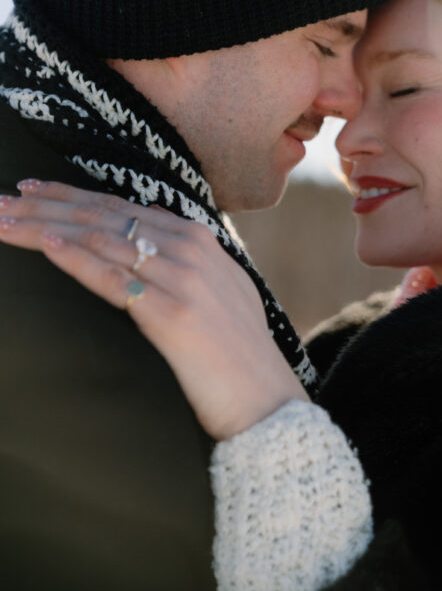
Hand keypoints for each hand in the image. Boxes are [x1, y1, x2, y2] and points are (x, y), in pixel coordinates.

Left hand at [0, 180, 308, 438]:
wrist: (267, 400)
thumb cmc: (238, 352)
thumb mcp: (218, 291)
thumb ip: (186, 261)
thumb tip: (148, 241)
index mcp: (199, 238)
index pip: (120, 206)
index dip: (69, 195)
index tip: (29, 190)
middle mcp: (190, 249)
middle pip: (103, 216)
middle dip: (45, 205)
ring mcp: (183, 279)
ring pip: (100, 240)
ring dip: (44, 228)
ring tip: (1, 221)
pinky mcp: (172, 316)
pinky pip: (114, 280)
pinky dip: (76, 260)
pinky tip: (46, 246)